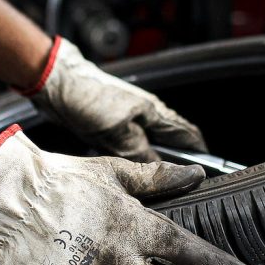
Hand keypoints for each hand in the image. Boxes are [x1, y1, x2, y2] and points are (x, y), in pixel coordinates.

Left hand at [22, 37, 207, 161]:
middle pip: (168, 139)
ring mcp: (128, 115)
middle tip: (178, 182)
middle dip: (175, 159)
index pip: (186, 133)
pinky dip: (131, 155)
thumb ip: (139, 152)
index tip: (206, 170)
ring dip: (150, 158)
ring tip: (152, 179)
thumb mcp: (117, 133)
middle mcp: (144, 111)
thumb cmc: (87, 98)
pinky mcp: (110, 119)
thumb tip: (158, 169)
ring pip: (147, 142)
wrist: (58, 82)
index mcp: (153, 110)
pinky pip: (129, 142)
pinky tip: (126, 167)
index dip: (199, 152)